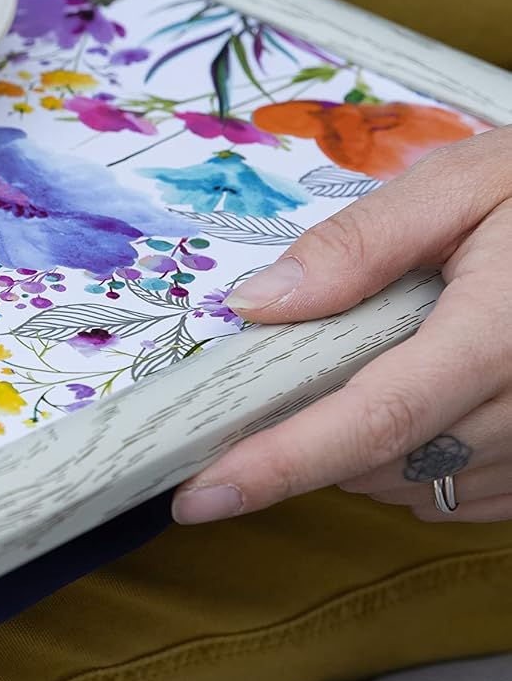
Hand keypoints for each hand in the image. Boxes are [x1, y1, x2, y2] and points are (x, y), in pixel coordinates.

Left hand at [172, 125, 511, 524]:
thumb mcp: (461, 185)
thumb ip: (359, 245)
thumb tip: (258, 303)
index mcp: (501, 335)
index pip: (374, 419)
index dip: (279, 463)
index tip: (199, 495)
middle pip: (386, 461)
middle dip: (309, 438)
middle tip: (273, 383)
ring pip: (420, 485)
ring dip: (365, 451)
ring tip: (366, 367)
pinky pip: (464, 494)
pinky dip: (417, 461)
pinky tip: (418, 401)